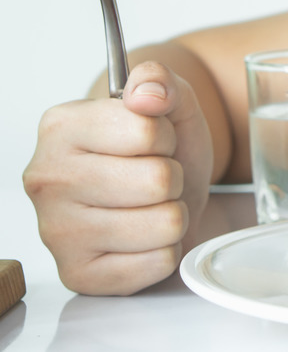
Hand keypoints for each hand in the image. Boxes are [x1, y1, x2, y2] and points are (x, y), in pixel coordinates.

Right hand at [23, 62, 213, 294]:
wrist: (156, 190)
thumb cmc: (156, 148)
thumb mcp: (169, 102)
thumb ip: (160, 81)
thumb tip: (147, 94)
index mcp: (61, 126)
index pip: (147, 131)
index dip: (166, 137)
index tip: (152, 141)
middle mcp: (46, 180)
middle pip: (159, 181)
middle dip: (172, 177)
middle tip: (154, 177)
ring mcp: (56, 233)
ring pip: (166, 223)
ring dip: (173, 213)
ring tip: (149, 205)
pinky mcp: (79, 274)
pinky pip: (160, 262)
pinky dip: (165, 249)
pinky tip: (143, 236)